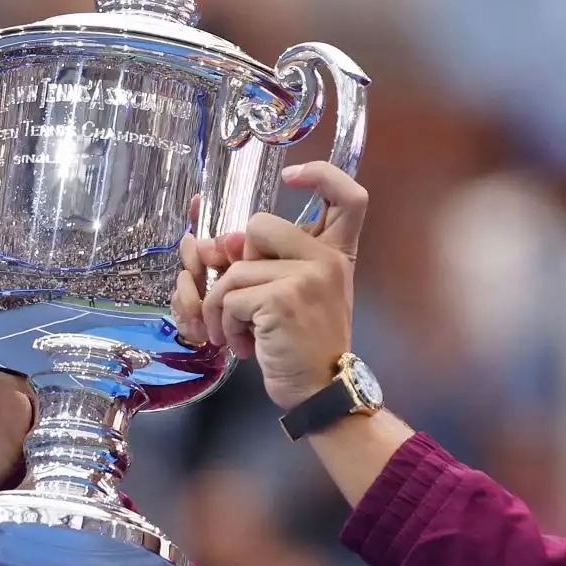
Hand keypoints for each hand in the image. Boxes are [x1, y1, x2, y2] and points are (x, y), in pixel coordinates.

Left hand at [173, 162, 367, 410]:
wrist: (321, 391)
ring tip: (239, 333)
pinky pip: (229, 298)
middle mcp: (327, 259)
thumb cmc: (306, 346)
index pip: (349, 196)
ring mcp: (305, 277)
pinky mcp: (280, 299)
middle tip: (246, 300)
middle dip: (237, 263)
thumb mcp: (296, 296)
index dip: (321, 174)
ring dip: (222, 307)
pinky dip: (225, 325)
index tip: (292, 175)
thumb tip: (216, 242)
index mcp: (337, 254)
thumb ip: (267, 263)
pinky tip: (244, 345)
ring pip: (234, 270)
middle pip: (258, 225)